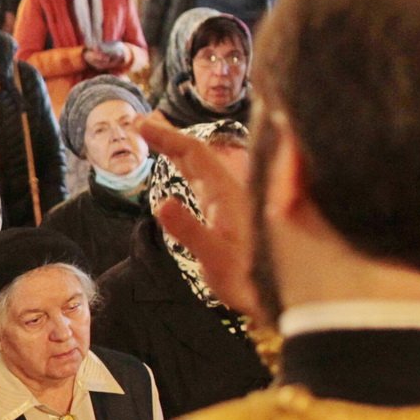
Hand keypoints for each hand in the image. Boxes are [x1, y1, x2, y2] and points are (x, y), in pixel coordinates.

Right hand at [139, 114, 261, 322]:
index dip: (166, 136)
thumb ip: (189, 231)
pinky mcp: (229, 213)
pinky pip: (203, 178)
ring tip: (155, 137)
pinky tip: (183, 170)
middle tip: (138, 122)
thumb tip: (162, 202)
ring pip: (201, 165)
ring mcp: (230, 202)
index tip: (139, 124)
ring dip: (176, 148)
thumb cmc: (248, 281)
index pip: (193, 154)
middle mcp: (228, 192)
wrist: (281, 296)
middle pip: (196, 154)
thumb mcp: (215, 259)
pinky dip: (186, 166)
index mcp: (225, 194)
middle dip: (167, 136)